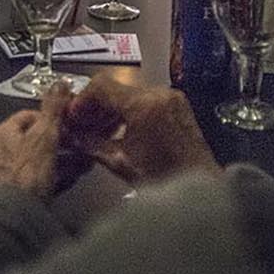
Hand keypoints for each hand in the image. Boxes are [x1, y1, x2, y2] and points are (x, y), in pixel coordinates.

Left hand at [0, 83, 88, 198]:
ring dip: (63, 159)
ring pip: (41, 159)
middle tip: (80, 143)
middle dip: (62, 141)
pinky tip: (72, 178)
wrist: (17, 216)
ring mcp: (9, 172)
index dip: (52, 117)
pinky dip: (57, 175)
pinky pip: (41, 177)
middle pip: (36, 138)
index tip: (69, 122)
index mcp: (4, 133)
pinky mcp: (18, 192)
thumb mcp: (45, 135)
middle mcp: (2, 151)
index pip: (29, 115)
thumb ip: (53, 109)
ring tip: (83, 162)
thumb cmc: (27, 174)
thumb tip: (60, 84)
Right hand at [64, 77, 218, 185]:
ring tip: (98, 129)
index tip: (73, 114)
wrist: (199, 187)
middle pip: (116, 88)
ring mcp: (171, 98)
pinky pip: (145, 99)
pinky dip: (129, 110)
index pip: (102, 86)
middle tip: (81, 123)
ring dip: (111, 108)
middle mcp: (160, 94)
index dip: (82, 99)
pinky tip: (119, 130)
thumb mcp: (120, 162)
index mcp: (144, 105)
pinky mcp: (177, 105)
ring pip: (130, 93)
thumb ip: (91, 144)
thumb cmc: (165, 179)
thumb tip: (74, 136)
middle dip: (95, 105)